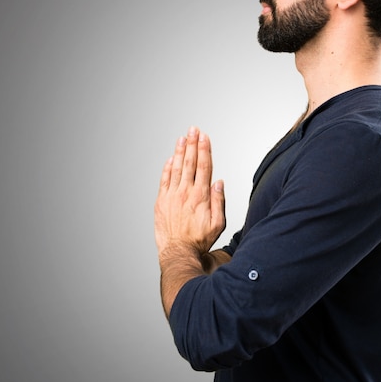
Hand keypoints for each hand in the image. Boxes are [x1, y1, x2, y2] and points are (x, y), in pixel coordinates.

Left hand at [154, 127, 225, 258]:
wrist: (178, 252)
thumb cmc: (199, 240)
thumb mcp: (218, 223)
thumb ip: (219, 201)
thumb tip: (218, 182)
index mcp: (201, 196)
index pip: (204, 167)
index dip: (204, 150)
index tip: (204, 137)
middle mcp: (186, 193)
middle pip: (190, 162)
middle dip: (192, 144)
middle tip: (193, 130)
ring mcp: (172, 196)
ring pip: (177, 168)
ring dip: (180, 151)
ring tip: (182, 138)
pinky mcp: (162, 201)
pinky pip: (164, 180)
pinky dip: (168, 167)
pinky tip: (170, 158)